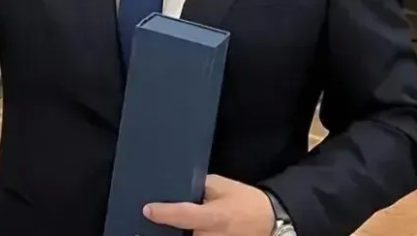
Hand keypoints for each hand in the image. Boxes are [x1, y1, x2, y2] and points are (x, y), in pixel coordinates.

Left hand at [144, 175, 276, 235]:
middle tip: (151, 221)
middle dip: (167, 227)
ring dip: (176, 232)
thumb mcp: (221, 186)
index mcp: (214, 217)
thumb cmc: (244, 200)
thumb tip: (175, 188)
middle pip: (180, 234)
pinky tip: (180, 229)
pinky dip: (186, 233)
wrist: (269, 221)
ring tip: (162, 226)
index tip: (147, 210)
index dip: (163, 213)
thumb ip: (198, 187)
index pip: (182, 216)